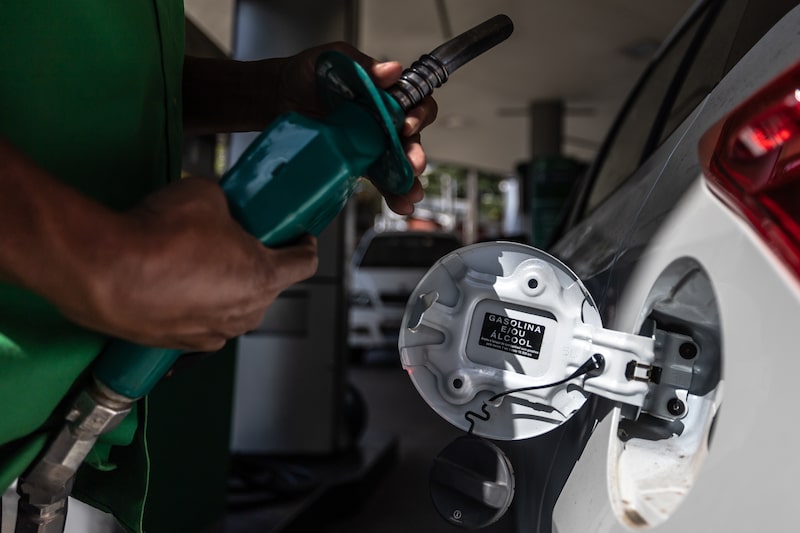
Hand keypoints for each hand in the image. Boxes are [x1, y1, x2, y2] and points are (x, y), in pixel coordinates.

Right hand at [61, 178, 317, 351]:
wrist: (106, 271)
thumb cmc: (161, 234)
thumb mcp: (208, 195)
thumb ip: (228, 205)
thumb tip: (221, 207)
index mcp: (263, 277)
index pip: (304, 264)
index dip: (304, 244)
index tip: (299, 235)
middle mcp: (245, 312)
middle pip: (269, 286)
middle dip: (260, 262)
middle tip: (241, 240)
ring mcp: (213, 333)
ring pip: (235, 307)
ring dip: (228, 287)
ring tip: (201, 261)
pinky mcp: (180, 344)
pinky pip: (202, 321)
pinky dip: (197, 305)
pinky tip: (176, 284)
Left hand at [276, 42, 436, 214]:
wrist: (276, 97)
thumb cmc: (306, 74)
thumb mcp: (335, 59)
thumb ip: (363, 65)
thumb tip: (391, 70)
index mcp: (384, 94)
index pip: (415, 103)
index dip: (419, 113)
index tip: (407, 123)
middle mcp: (383, 120)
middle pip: (411, 138)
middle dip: (415, 153)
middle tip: (413, 164)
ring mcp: (372, 144)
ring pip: (398, 164)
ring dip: (408, 180)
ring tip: (409, 194)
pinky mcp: (357, 163)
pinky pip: (379, 179)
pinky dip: (391, 193)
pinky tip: (399, 203)